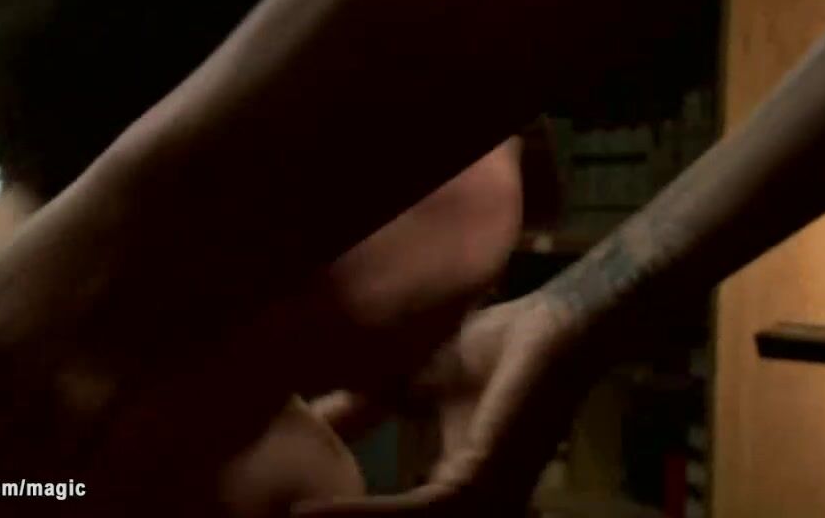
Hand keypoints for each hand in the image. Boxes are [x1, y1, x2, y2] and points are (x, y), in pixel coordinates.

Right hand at [297, 294, 587, 517]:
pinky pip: (414, 515)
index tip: (274, 510)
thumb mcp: (404, 383)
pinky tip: (306, 513)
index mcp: (450, 500)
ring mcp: (479, 509)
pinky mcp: (482, 490)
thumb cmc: (492, 351)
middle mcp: (468, 514)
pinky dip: (360, 516)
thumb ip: (359, 406)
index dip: (328, 516)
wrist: (550, 325)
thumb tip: (303, 416)